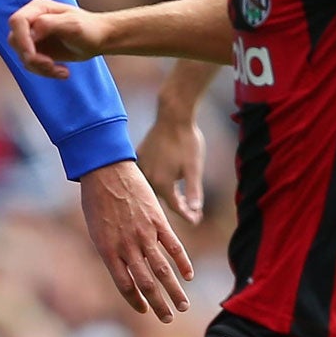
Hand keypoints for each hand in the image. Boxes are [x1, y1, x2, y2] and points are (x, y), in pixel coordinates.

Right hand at [9, 0, 108, 78]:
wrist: (99, 39)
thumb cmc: (89, 28)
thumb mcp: (72, 25)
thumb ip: (49, 24)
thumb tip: (31, 32)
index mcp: (38, 8)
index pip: (17, 21)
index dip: (21, 40)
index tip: (32, 56)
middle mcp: (32, 20)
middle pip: (15, 41)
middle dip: (32, 57)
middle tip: (50, 65)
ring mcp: (33, 36)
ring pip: (22, 56)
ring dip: (40, 68)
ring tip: (61, 71)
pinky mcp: (37, 50)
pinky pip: (31, 65)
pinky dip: (45, 72)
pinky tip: (62, 72)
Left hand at [78, 160, 193, 320]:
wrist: (105, 170)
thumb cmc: (96, 200)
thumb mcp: (96, 230)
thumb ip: (111, 251)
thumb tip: (124, 269)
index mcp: (108, 251)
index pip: (124, 285)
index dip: (136, 300)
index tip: (145, 310)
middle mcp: (127, 247)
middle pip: (146, 283)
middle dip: (158, 304)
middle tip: (168, 318)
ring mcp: (144, 234)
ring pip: (162, 269)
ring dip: (174, 290)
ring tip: (182, 306)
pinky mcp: (158, 220)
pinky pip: (173, 246)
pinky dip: (182, 262)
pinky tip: (189, 275)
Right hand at [138, 108, 206, 224]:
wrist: (173, 116)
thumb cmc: (186, 141)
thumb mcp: (194, 168)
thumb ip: (193, 191)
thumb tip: (195, 211)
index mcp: (162, 183)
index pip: (175, 207)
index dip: (187, 215)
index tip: (196, 220)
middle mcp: (148, 178)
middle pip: (160, 199)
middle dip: (173, 206)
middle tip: (186, 212)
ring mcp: (141, 166)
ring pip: (149, 188)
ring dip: (160, 194)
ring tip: (171, 198)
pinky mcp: (139, 155)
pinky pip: (142, 174)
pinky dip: (151, 180)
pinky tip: (155, 179)